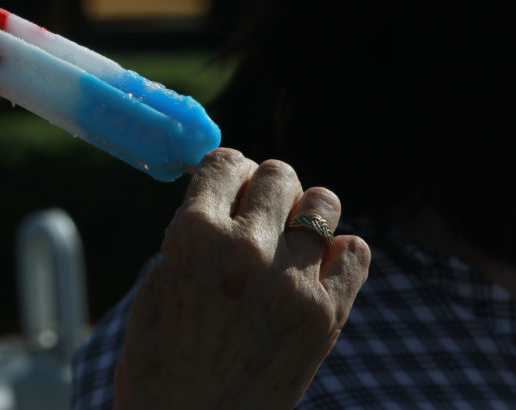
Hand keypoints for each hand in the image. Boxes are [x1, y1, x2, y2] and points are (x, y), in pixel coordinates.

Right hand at [112, 148, 369, 409]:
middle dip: (267, 188)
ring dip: (306, 212)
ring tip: (290, 238)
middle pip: (279, 174)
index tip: (229, 186)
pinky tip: (315, 267)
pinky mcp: (325, 317)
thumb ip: (196, 231)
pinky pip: (355, 252)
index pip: (226, 161)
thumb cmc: (160, 354)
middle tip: (258, 216)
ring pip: (323, 202)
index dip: (228, 171)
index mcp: (194, 233)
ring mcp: (291, 282)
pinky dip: (339, 252)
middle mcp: (245, 248)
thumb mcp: (161, 277)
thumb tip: (229, 194)